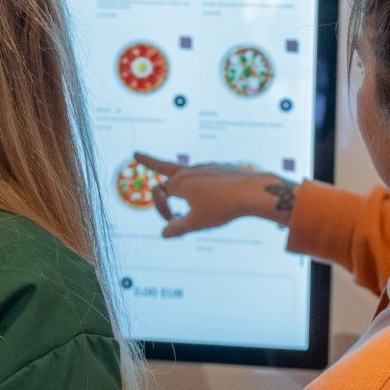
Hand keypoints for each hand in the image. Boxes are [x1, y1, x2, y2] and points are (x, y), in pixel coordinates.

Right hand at [134, 152, 296, 238]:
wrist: (252, 191)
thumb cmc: (223, 207)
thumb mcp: (197, 222)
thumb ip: (178, 228)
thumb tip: (164, 234)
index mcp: (180, 182)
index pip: (159, 193)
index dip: (160, 209)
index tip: (172, 221)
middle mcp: (191, 171)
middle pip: (164, 165)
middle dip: (149, 161)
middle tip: (137, 154)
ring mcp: (207, 167)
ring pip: (186, 172)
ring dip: (178, 178)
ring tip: (174, 177)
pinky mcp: (222, 168)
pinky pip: (205, 174)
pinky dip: (200, 182)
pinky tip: (209, 191)